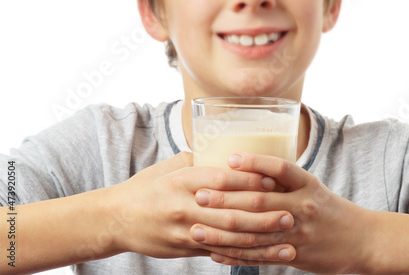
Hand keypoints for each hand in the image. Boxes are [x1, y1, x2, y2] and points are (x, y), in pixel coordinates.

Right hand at [106, 152, 293, 259]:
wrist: (116, 218)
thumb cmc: (147, 187)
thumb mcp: (170, 167)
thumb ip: (199, 162)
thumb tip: (229, 154)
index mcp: (182, 181)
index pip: (222, 179)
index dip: (251, 180)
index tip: (275, 180)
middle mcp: (185, 206)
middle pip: (231, 213)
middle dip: (264, 215)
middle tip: (290, 213)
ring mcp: (185, 231)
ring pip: (229, 238)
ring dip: (261, 240)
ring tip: (285, 238)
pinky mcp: (186, 249)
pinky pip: (219, 253)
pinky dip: (243, 255)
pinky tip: (263, 256)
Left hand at [191, 152, 374, 274]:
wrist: (362, 240)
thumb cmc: (331, 210)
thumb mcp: (313, 188)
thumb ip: (285, 181)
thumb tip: (248, 169)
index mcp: (308, 185)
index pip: (281, 169)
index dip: (256, 162)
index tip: (230, 158)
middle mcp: (303, 207)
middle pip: (261, 201)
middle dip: (227, 198)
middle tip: (200, 194)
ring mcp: (298, 233)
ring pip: (255, 233)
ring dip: (223, 232)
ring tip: (197, 228)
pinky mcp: (294, 255)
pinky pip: (261, 257)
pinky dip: (236, 255)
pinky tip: (215, 253)